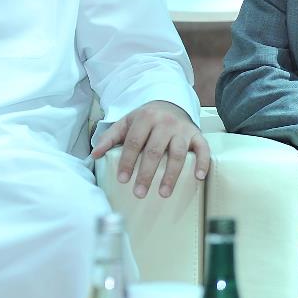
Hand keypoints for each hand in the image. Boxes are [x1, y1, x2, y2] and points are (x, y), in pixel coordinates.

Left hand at [91, 100, 209, 198]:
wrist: (171, 104)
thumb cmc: (146, 119)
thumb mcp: (127, 123)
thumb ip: (110, 137)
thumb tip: (95, 155)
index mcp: (146, 118)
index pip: (134, 142)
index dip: (127, 161)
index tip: (123, 179)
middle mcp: (165, 122)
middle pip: (154, 150)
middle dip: (146, 173)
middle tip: (139, 193)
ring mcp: (182, 129)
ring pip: (177, 153)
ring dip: (171, 175)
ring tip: (163, 193)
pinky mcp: (197, 135)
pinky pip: (203, 149)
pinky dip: (203, 163)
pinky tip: (198, 177)